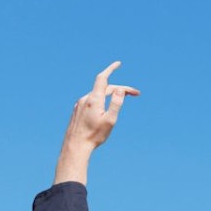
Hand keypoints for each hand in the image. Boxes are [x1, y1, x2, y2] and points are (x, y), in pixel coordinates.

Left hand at [54, 61, 139, 184]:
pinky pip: (90, 101)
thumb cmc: (94, 136)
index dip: (111, 69)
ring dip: (110, 95)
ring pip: (97, 95)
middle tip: (134, 94)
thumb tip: (120, 89)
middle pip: (105, 88)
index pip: (103, 78)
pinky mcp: (77, 111)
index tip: (118, 63)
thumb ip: (116, 103)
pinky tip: (103, 111)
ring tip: (121, 101)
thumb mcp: (110, 120)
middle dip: (120, 89)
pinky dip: (100, 101)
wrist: (75, 146)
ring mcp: (80, 104)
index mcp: (94, 99)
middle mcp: (86, 99)